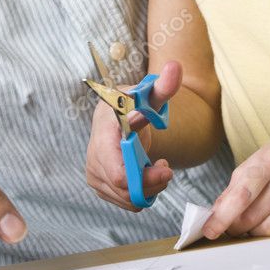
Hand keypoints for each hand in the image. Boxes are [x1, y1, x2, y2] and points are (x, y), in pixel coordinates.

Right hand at [84, 61, 181, 210]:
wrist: (117, 115)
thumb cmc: (133, 104)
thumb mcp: (149, 95)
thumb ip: (163, 86)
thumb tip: (174, 68)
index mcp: (104, 135)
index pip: (118, 173)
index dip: (145, 176)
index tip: (165, 164)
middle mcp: (94, 158)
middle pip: (127, 189)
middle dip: (152, 182)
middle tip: (166, 166)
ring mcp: (95, 175)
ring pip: (128, 199)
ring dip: (149, 187)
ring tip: (155, 166)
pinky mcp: (100, 186)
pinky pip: (126, 201)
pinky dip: (142, 192)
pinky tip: (145, 173)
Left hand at [202, 128, 269, 239]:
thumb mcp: (262, 157)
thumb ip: (237, 183)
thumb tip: (216, 212)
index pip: (243, 193)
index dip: (223, 216)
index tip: (210, 229)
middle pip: (252, 216)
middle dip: (235, 225)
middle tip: (231, 225)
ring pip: (267, 229)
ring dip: (253, 230)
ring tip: (254, 220)